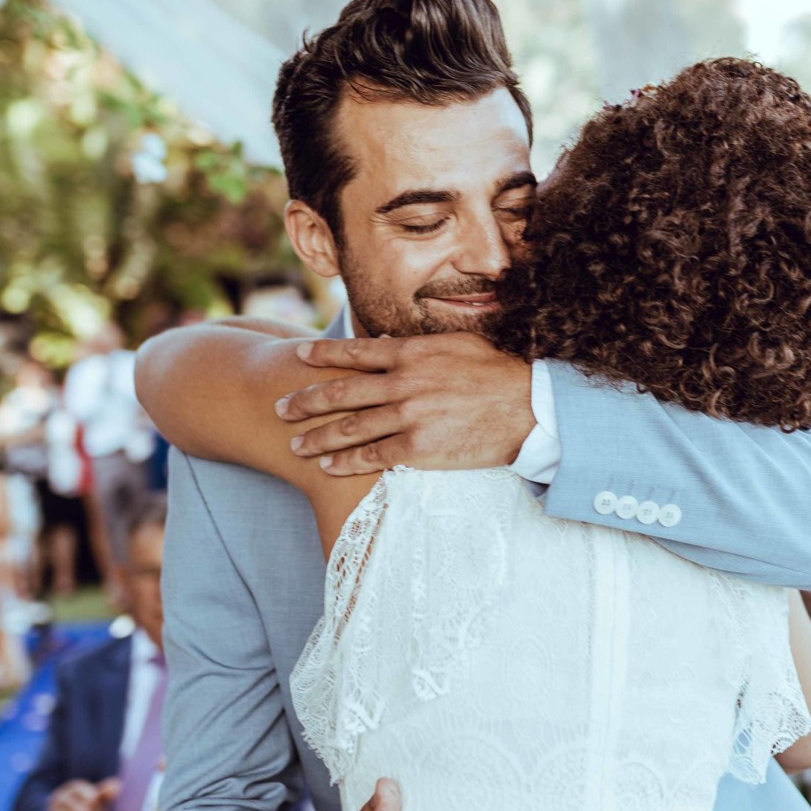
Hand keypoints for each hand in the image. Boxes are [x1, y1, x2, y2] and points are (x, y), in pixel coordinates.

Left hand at [278, 335, 534, 476]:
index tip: (300, 356)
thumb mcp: (460, 344)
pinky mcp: (418, 448)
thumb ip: (423, 346)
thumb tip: (395, 344)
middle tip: (281, 408)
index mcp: (413, 353)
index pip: (357, 351)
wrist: (529, 408)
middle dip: (306, 400)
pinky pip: (372, 456)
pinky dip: (346, 461)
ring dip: (317, 436)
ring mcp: (408, 416)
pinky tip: (327, 465)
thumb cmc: (500, 373)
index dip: (324, 354)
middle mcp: (404, 382)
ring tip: (296, 443)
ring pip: (350, 427)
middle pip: (342, 392)